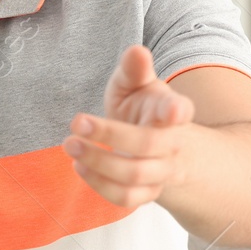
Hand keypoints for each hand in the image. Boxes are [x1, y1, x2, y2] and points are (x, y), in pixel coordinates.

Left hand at [62, 45, 194, 209]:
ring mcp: (161, 172)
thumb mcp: (136, 84)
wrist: (152, 142)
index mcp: (173, 111)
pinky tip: (80, 166)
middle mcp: (172, 145)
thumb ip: (134, 70)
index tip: (172, 109)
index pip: (180, 110)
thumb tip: (136, 51)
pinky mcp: (148, 192)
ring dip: (98, 163)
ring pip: (134, 175)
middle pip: (147, 145)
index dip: (177, 110)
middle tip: (76, 122)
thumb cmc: (141, 107)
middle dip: (110, 135)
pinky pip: (127, 199)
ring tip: (70, 145)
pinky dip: (100, 185)